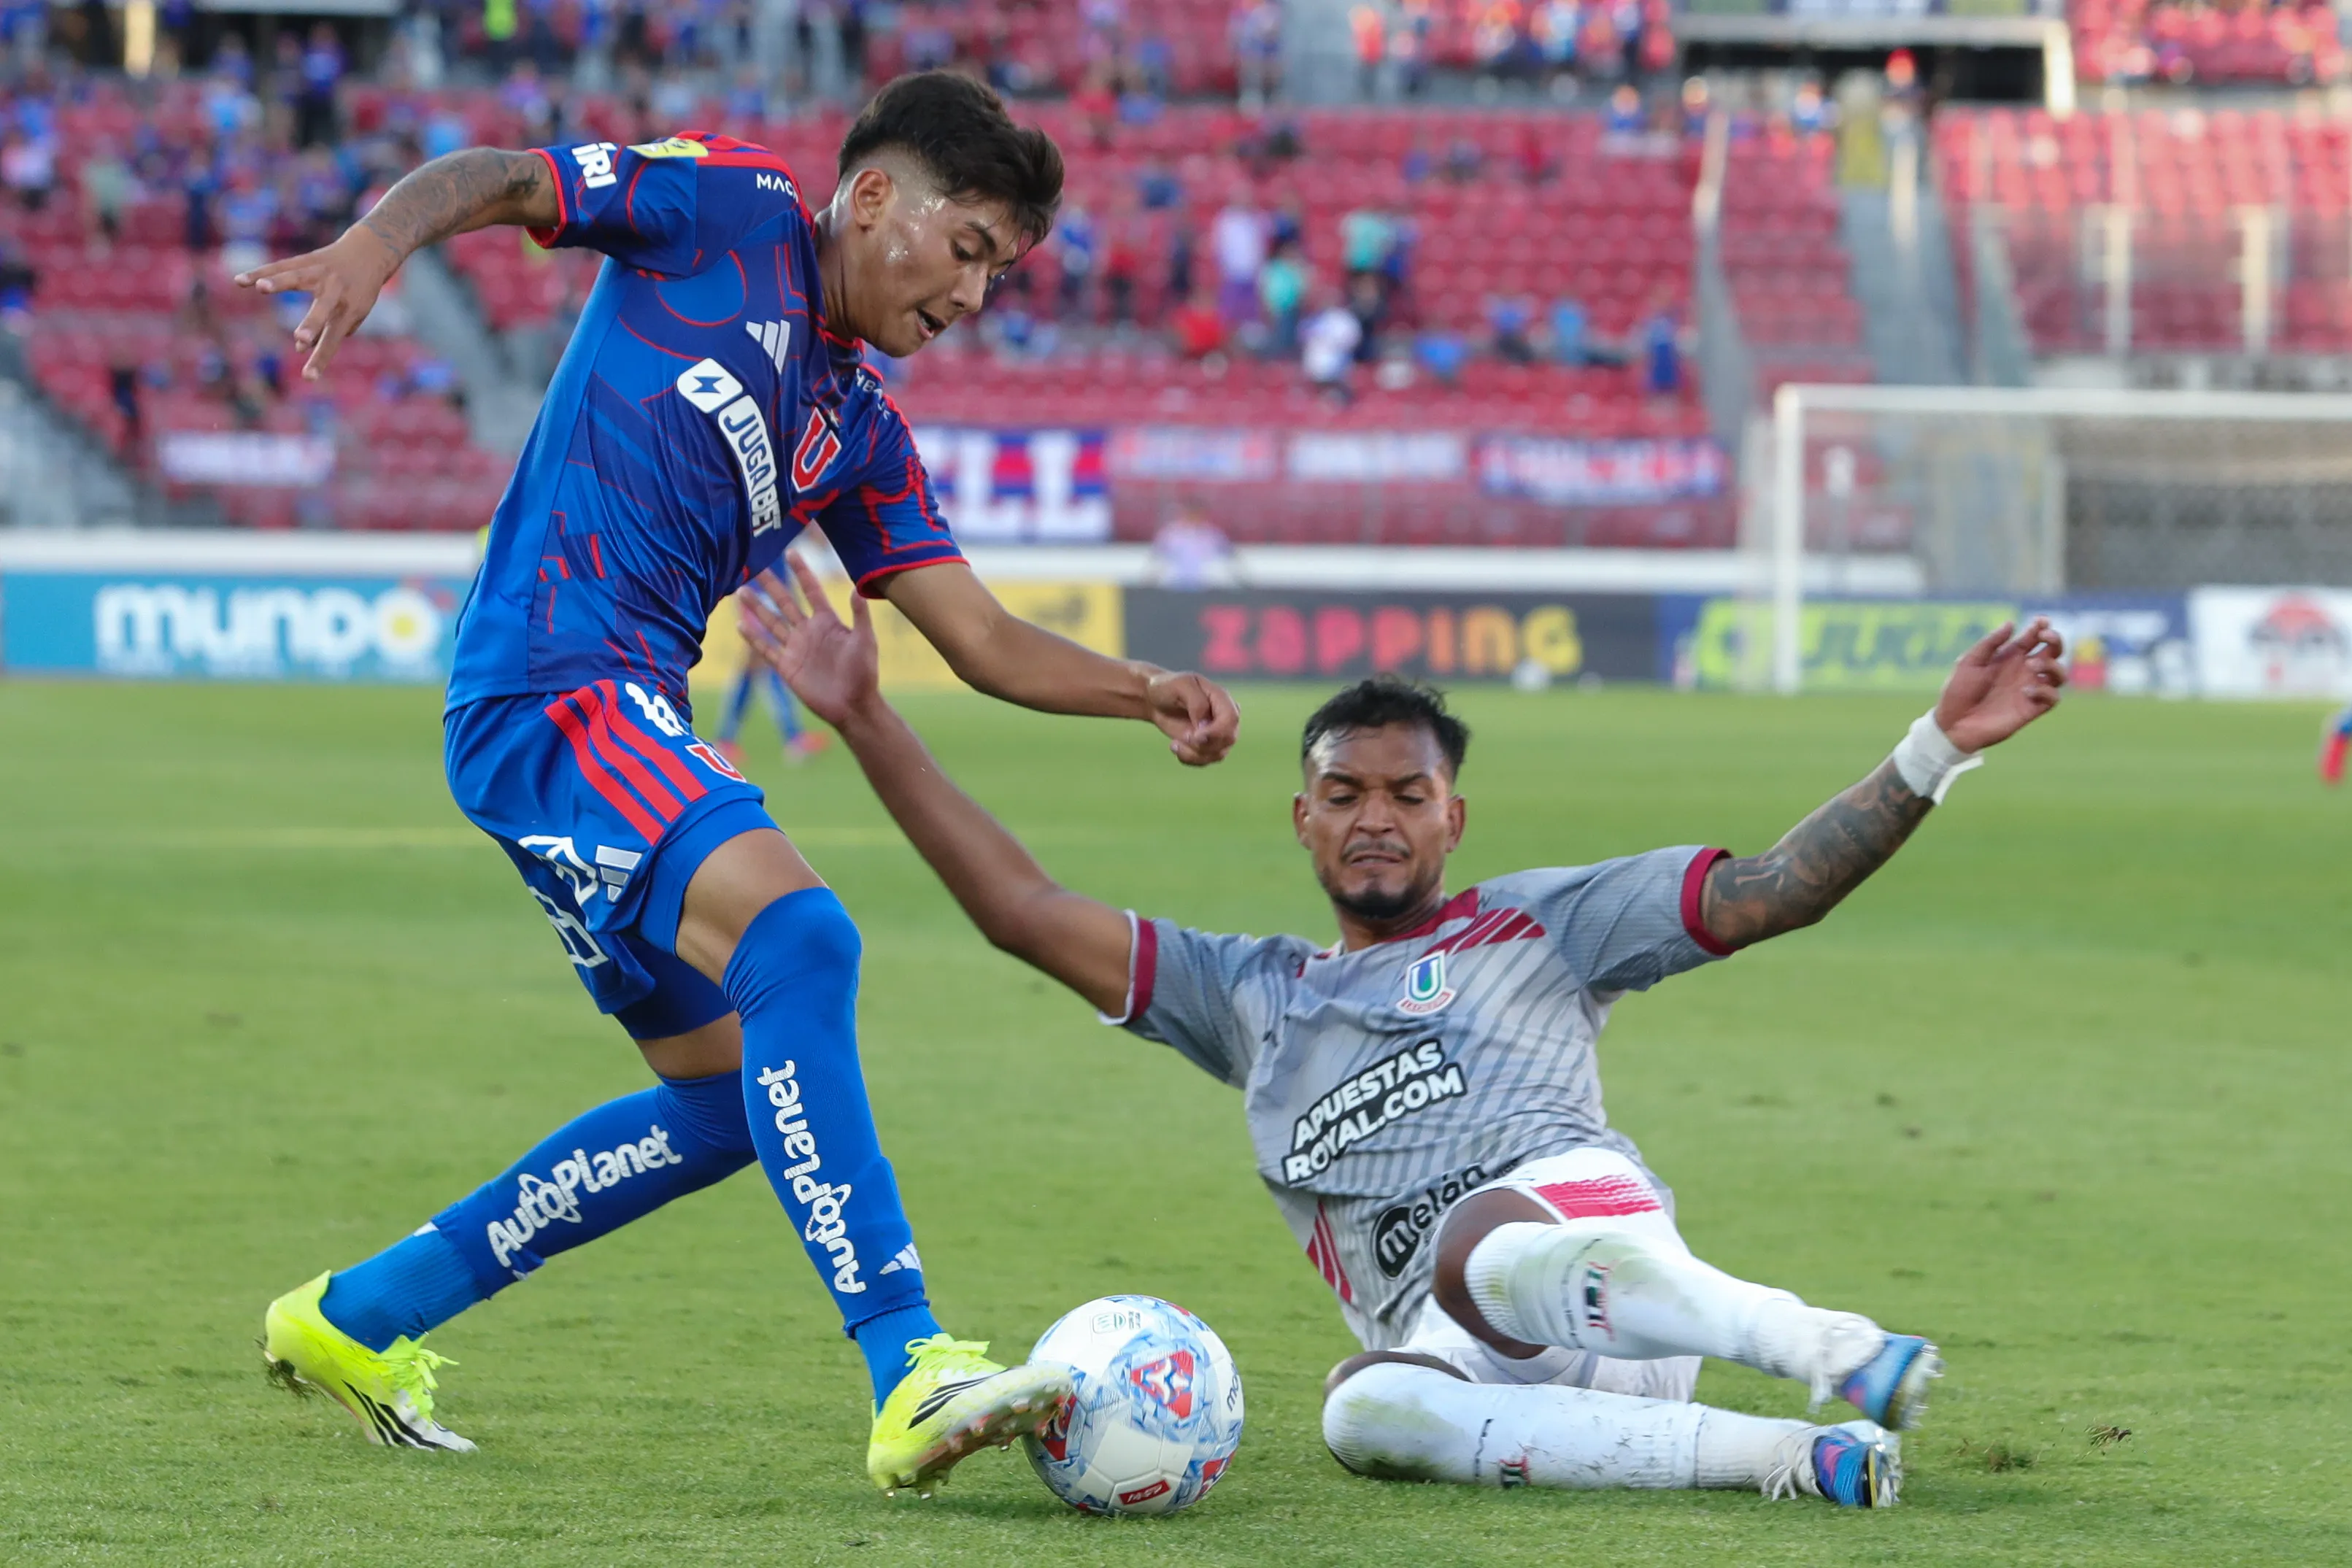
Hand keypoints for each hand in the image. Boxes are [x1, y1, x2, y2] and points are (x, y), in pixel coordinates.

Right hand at [234, 225, 402, 380]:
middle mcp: (337, 291)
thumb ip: (329, 332)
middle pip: (322, 309)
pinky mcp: (308, 260)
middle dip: (312, 323)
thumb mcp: (353, 315)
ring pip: (298, 277)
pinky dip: (261, 272)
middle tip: (300, 337)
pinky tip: (240, 281)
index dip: (321, 357)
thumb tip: (300, 347)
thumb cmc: (359, 293)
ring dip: (279, 282)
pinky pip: (281, 266)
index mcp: (350, 310)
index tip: (309, 377)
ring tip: (261, 287)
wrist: (370, 252)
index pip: (333, 339)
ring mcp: (322, 273)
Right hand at [737, 554, 879, 729]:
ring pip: (772, 622)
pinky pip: (766, 649)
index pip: (811, 590)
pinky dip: (753, 637)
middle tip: (755, 566)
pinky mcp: (787, 666)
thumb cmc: (864, 673)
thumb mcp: (865, 641)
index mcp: (828, 622)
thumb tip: (857, 588)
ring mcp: (796, 648)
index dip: (801, 572)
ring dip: (757, 607)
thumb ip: (860, 616)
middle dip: (771, 585)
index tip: (790, 552)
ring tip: (740, 590)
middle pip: (786, 602)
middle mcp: (809, 631)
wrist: (853, 706)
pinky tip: (740, 624)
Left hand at [1146, 669, 1239, 765]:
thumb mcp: (1180, 686)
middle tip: (1182, 738)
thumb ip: (1197, 702)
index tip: (1194, 736)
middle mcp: (1224, 716)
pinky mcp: (1208, 746)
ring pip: (1218, 754)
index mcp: (1221, 697)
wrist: (1156, 700)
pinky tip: (1175, 747)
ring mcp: (1218, 733)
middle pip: (1229, 739)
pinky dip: (1189, 759)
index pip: (1231, 718)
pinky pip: (1206, 760)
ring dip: (1194, 754)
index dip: (1216, 732)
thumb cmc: (1168, 688)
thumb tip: (1205, 724)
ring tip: (1174, 744)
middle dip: (1204, 745)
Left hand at [1933, 616, 2065, 752]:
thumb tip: (2011, 623)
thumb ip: (1990, 642)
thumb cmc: (1958, 691)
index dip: (2041, 627)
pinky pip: (2053, 698)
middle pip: (2053, 652)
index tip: (2040, 622)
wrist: (1953, 723)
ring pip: (2059, 674)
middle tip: (2045, 637)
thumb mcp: (1969, 662)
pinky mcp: (2031, 709)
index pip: (2033, 638)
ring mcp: (2030, 690)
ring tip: (2032, 665)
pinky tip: (2025, 691)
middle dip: (2055, 640)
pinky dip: (2045, 691)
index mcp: (2010, 657)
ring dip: (2052, 665)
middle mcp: (2023, 671)